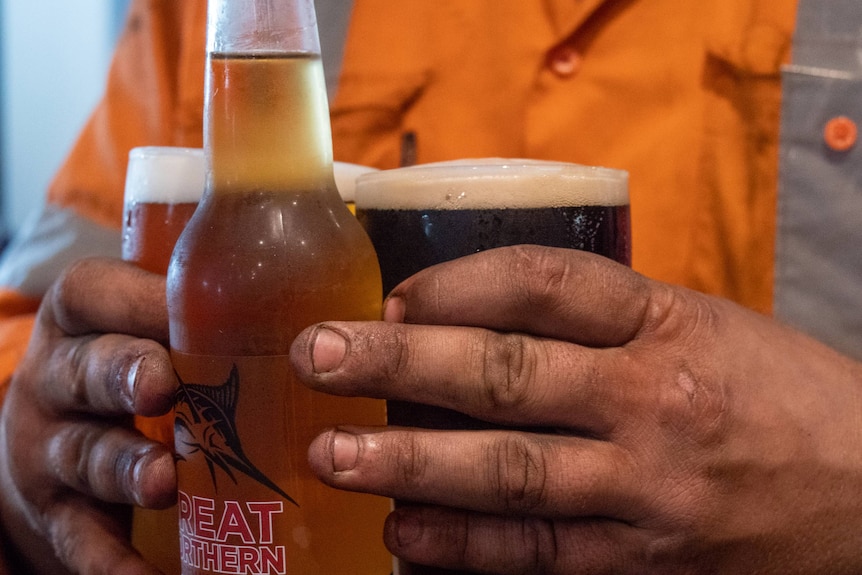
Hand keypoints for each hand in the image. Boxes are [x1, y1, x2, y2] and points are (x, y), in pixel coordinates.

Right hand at [0, 258, 177, 574]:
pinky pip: (82, 539)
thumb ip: (198, 320)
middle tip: (164, 387)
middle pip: (85, 372)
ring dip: (126, 468)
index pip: (94, 294)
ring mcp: (50, 450)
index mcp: (82, 322)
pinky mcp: (56, 515)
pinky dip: (114, 561)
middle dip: (125, 376)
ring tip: (165, 481)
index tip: (193, 311)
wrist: (50, 448)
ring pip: (85, 455)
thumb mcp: (141, 332)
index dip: (138, 302)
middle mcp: (57, 381)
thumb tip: (311, 312)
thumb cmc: (125, 372)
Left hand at [292, 245, 861, 574]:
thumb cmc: (777, 394)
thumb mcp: (702, 326)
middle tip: (320, 356)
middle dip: (399, 362)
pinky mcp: (650, 560)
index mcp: (667, 323)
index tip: (394, 295)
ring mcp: (649, 487)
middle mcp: (653, 401)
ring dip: (411, 462)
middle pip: (506, 372)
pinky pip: (542, 551)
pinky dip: (467, 547)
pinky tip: (405, 536)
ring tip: (335, 455)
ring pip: (511, 470)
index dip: (457, 283)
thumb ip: (604, 321)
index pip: (545, 283)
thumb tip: (480, 313)